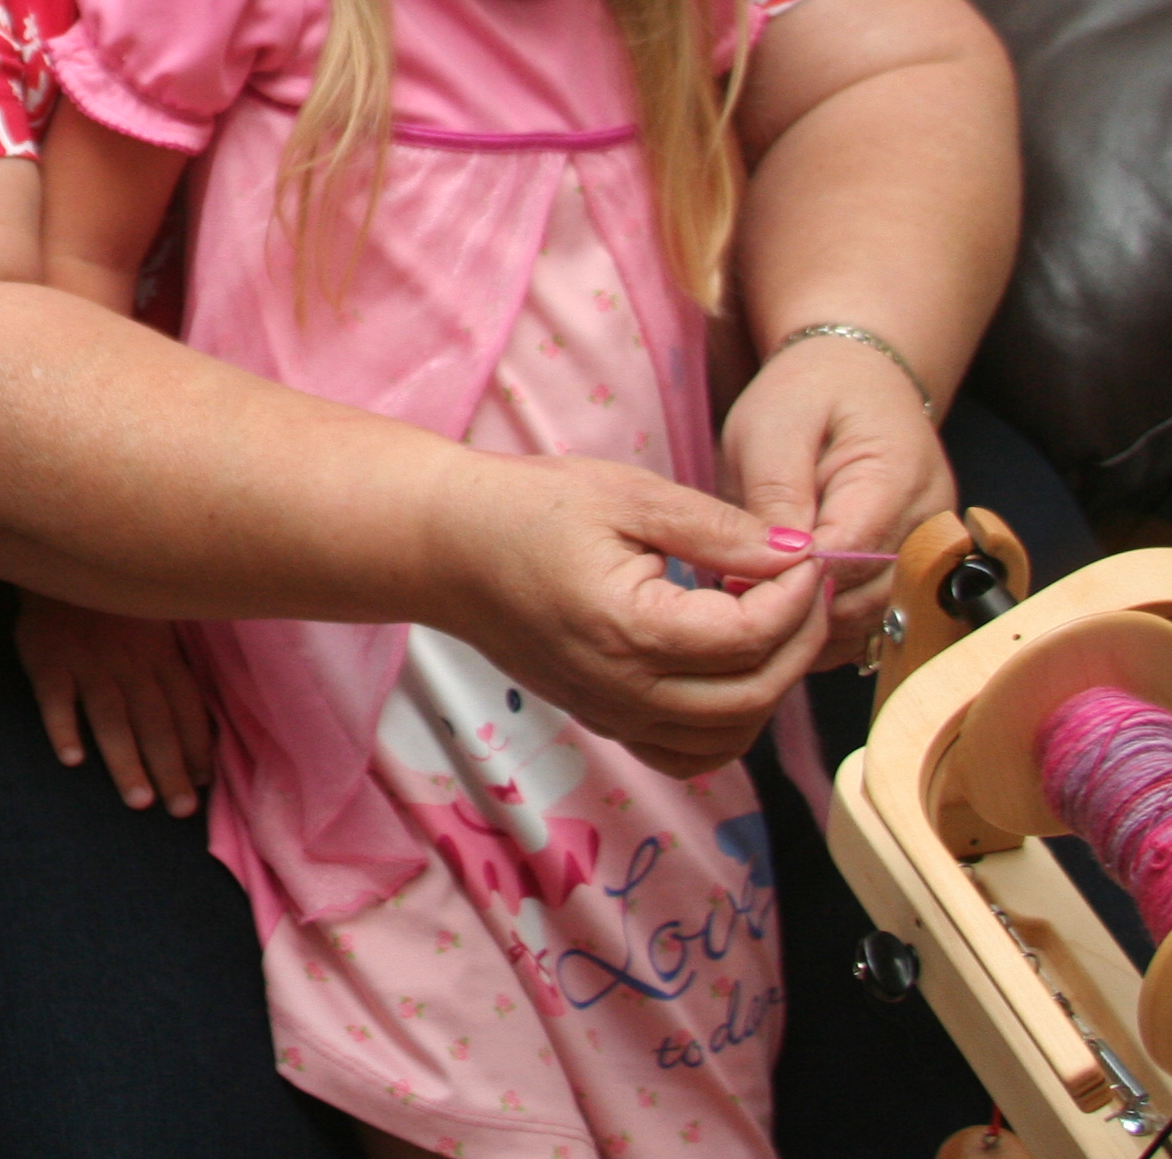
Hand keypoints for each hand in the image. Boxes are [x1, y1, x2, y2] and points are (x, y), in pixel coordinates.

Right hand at [14, 592, 214, 814]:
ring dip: (126, 759)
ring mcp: (86, 661)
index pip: (185, 705)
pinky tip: (72, 758)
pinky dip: (63, 726)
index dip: (197, 745)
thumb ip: (170, 661)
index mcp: (158, 652)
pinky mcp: (47, 659)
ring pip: (111, 717)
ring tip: (138, 799)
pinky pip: (55, 697)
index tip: (206, 783)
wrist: (59, 554)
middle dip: (170, 766)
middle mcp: (127, 662)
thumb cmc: (111, 595)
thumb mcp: (153, 614)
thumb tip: (202, 711)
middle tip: (180, 808)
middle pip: (154, 721)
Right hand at [419, 451, 824, 776]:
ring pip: (730, 736)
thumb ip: (718, 529)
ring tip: (769, 624)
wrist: (442, 546)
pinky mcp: (603, 719)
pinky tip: (729, 670)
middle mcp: (623, 688)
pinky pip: (688, 753)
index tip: (806, 553)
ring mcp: (611, 713)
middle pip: (754, 694)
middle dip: (800, 641)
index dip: (797, 594)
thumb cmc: (525, 508)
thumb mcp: (627, 495)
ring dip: (771, 686)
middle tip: (806, 588)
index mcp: (630, 629)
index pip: (751, 634)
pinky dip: (728, 726)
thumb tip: (797, 552)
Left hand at [719, 334, 956, 668]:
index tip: (736, 579)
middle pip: (867, 597)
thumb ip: (776, 492)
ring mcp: (928, 550)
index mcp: (897, 479)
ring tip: (755, 604)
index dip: (792, 578)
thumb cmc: (808, 395)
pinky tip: (786, 612)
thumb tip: (775, 561)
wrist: (856, 378)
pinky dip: (832, 623)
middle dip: (799, 607)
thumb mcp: (773, 426)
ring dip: (815, 622)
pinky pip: (878, 617)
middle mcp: (928, 524)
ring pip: (875, 618)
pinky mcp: (915, 568)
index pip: (851, 556)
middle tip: (736, 596)